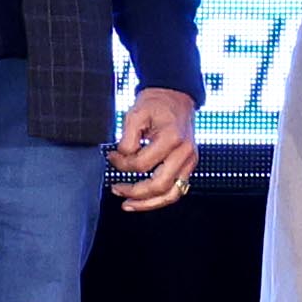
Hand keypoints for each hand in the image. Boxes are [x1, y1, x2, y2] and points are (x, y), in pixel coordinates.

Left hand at [107, 86, 200, 211]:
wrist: (176, 96)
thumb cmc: (157, 104)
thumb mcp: (135, 114)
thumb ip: (126, 139)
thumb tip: (121, 159)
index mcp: (172, 138)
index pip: (142, 164)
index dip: (122, 164)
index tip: (112, 157)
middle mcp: (184, 152)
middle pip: (159, 186)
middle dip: (134, 192)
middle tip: (117, 189)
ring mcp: (189, 160)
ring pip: (172, 194)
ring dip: (148, 203)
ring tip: (129, 205)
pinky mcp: (189, 165)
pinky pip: (178, 190)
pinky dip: (160, 198)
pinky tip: (145, 200)